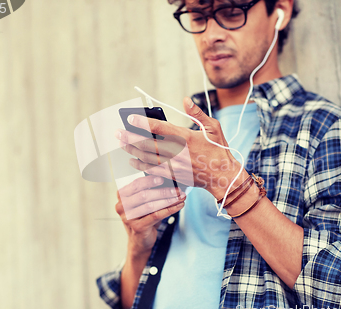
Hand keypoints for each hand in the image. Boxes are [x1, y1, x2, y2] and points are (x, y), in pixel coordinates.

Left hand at [115, 97, 245, 198]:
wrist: (222, 177)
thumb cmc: (219, 150)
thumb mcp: (213, 128)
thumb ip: (197, 113)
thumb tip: (185, 100)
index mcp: (186, 137)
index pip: (160, 128)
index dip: (143, 122)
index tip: (131, 118)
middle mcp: (178, 152)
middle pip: (148, 144)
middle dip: (130, 138)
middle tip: (118, 132)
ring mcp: (174, 166)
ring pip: (147, 158)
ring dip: (132, 151)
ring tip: (121, 144)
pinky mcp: (173, 176)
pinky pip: (152, 171)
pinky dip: (140, 166)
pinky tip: (132, 161)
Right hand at [116, 175, 185, 255]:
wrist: (139, 240)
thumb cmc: (143, 216)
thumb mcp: (144, 202)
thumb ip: (151, 190)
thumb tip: (170, 179)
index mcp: (122, 195)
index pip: (136, 184)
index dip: (150, 180)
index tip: (165, 177)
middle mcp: (122, 206)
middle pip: (144, 194)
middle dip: (163, 191)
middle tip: (177, 189)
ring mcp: (128, 218)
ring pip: (150, 205)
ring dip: (168, 200)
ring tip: (181, 197)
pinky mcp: (137, 227)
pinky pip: (156, 216)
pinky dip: (169, 209)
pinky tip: (179, 206)